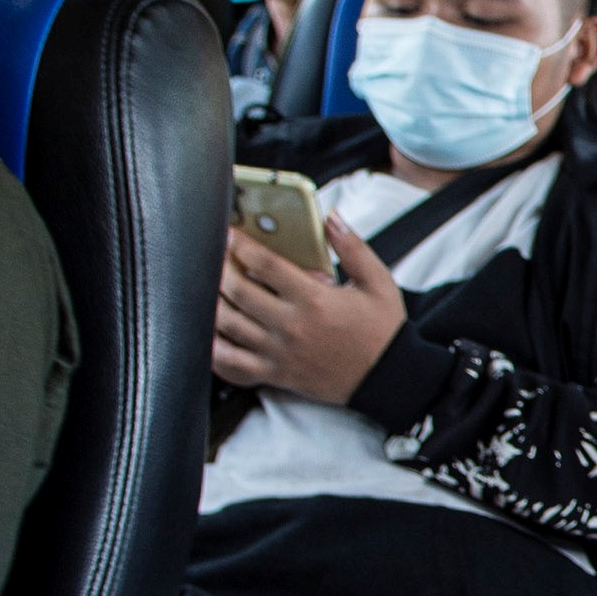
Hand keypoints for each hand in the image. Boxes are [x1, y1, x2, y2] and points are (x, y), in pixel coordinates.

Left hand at [212, 218, 404, 402]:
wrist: (388, 377)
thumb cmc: (381, 330)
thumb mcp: (377, 282)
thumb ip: (352, 247)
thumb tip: (331, 218)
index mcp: (314, 300)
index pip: (265, 265)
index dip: (240, 244)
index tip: (229, 234)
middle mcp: (291, 326)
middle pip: (239, 292)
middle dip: (220, 269)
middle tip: (213, 257)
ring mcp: (279, 352)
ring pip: (228, 326)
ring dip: (212, 303)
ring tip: (208, 287)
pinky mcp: (275, 374)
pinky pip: (233, 364)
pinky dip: (214, 349)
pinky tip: (208, 334)